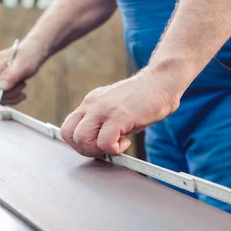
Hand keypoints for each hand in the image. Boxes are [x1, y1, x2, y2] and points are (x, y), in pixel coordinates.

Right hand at [0, 38, 47, 104]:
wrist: (31, 53)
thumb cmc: (28, 57)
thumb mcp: (23, 66)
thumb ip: (11, 76)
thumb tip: (1, 87)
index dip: (4, 96)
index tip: (18, 94)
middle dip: (12, 94)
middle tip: (23, 85)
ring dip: (14, 95)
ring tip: (23, 84)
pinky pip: (2, 96)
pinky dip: (13, 96)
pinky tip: (20, 91)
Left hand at [60, 69, 181, 156]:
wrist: (162, 81)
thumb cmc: (143, 98)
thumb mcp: (114, 108)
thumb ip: (101, 122)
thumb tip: (96, 144)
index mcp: (90, 103)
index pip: (67, 128)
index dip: (79, 143)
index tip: (97, 145)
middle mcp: (92, 104)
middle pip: (69, 135)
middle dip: (85, 149)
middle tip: (105, 148)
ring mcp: (104, 109)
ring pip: (82, 139)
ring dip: (98, 149)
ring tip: (116, 144)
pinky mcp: (119, 115)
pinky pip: (104, 142)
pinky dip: (114, 149)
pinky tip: (126, 142)